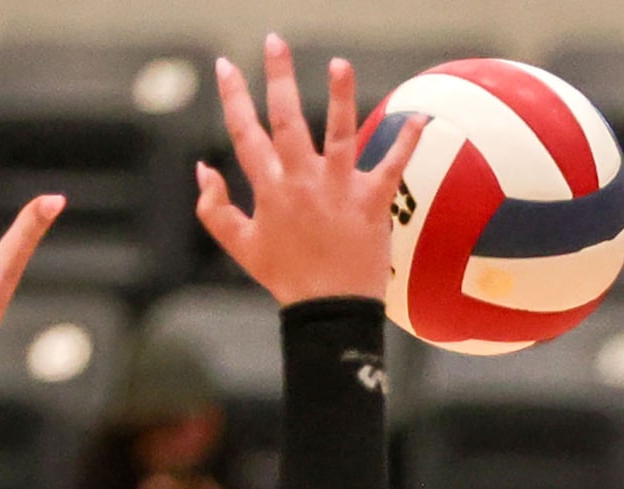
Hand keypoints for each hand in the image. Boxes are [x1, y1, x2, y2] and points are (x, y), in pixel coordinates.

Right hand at [195, 36, 423, 305]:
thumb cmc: (287, 279)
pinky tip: (420, 118)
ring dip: (340, 96)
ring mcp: (338, 190)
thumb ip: (215, 207)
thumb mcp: (241, 246)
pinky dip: (407, 142)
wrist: (330, 313)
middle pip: (286, 119)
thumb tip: (203, 169)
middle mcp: (302, 182)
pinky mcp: (372, 203)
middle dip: (278, 77)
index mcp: (269, 188)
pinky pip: (392, 166)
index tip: (225, 65)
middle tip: (274, 41)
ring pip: (338, 134)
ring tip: (339, 63)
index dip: (232, 97)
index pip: (245, 133)